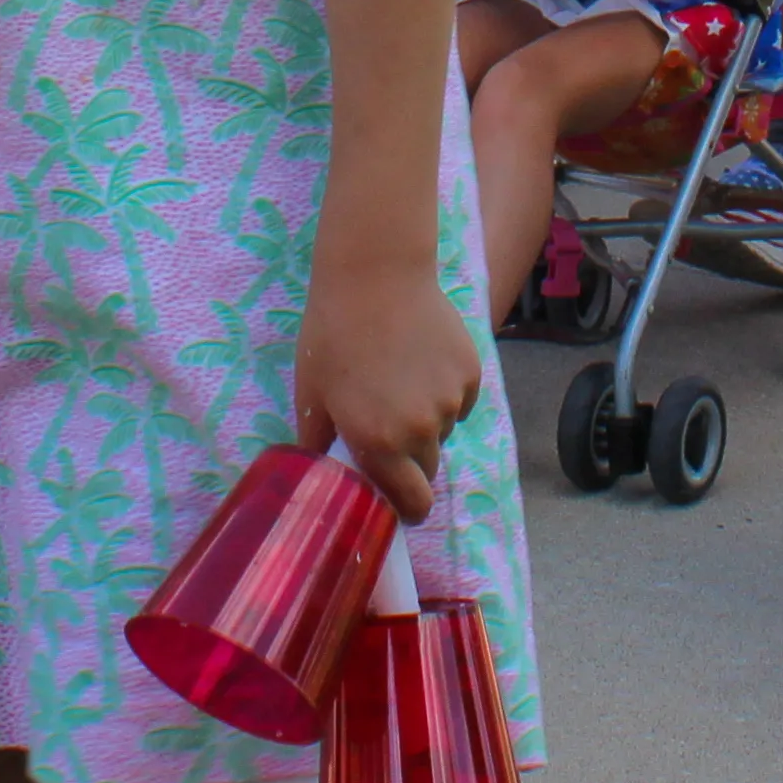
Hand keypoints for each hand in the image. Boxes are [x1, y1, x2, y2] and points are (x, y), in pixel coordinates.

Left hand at [291, 247, 486, 523]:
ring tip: (399, 381)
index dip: (406, 509)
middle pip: (426, 469)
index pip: (411, 504)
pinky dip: (445, 392)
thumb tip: (322, 472)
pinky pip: (460, 400)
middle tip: (388, 428)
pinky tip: (421, 360)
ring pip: (442, 430)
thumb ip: (319, 442)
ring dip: (426, 421)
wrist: (375, 274)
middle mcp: (420, 430)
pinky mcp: (471, 372)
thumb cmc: (332, 333)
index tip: (398, 502)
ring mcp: (450, 400)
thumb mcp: (311, 393)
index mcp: (378, 444)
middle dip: (410, 461)